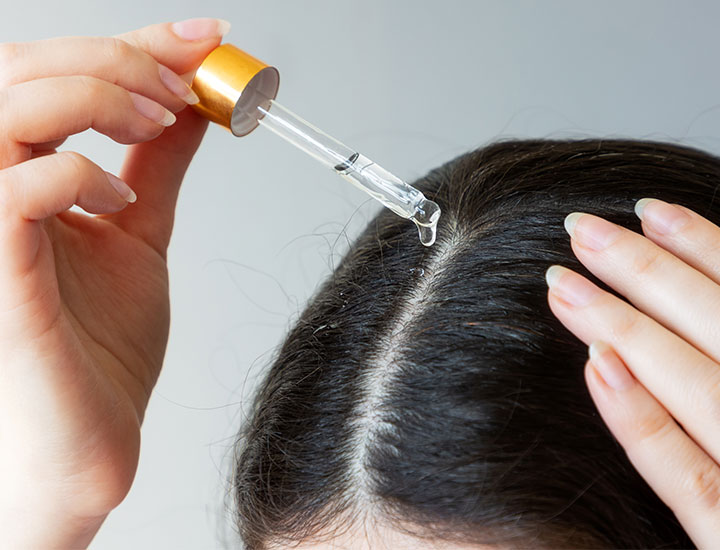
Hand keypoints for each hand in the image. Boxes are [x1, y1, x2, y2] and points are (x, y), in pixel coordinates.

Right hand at [0, 19, 225, 547]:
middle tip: (181, 84)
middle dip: (114, 56)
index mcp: (17, 172)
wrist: (91, 437)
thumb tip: (193, 104)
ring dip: (96, 95)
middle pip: (17, 67)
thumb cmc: (99, 348)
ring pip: (4, 107)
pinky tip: (117, 206)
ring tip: (154, 123)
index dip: (134, 40)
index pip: (55, 72)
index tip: (207, 36)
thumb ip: (154, 165)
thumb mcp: (138, 233)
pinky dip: (79, 175)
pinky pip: (13, 187)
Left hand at [546, 199, 719, 546]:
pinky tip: (595, 369)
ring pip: (696, 387)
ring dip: (626, 328)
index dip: (706, 247)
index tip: (648, 208)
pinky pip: (685, 478)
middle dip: (648, 272)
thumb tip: (708, 289)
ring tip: (562, 283)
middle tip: (581, 228)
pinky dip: (641, 421)